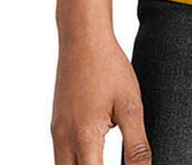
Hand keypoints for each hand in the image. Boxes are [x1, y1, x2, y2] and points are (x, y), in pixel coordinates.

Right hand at [51, 34, 150, 163]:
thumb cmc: (109, 68)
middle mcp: (64, 139)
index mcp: (85, 137)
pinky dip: (75, 162)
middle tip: (110, 162)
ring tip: (103, 159)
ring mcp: (56, 132)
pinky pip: (61, 155)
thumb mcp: (131, 106)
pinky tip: (93, 156)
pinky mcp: (55, 124)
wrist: (83, 39)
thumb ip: (136, 144)